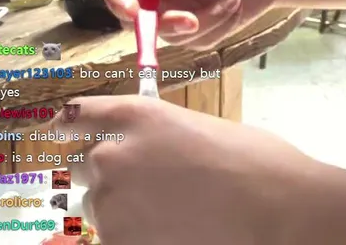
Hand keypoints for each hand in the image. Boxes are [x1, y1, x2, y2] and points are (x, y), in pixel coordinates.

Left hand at [50, 96, 312, 244]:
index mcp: (140, 117)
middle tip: (150, 186)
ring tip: (169, 213)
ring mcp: (111, 204)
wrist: (278, 209)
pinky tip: (172, 230)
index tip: (67, 129)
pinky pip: (113, 236)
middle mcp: (114, 155)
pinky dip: (135, 234)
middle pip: (85, 165)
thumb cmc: (259, 165)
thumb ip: (163, 137)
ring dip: (122, 208)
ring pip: (98, 206)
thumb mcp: (205, 130)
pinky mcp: (116, 242)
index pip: (80, 114)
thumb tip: (150, 154)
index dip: (72, 123)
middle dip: (111, 173)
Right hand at [102, 0, 282, 48]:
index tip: (136, 11)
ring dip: (207, 22)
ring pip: (173, 37)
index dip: (119, 2)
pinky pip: (198, 42)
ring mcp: (177, 15)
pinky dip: (220, 27)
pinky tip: (234, 7)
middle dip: (166, 25)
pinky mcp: (199, 32)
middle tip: (193, 21)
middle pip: (138, 23)